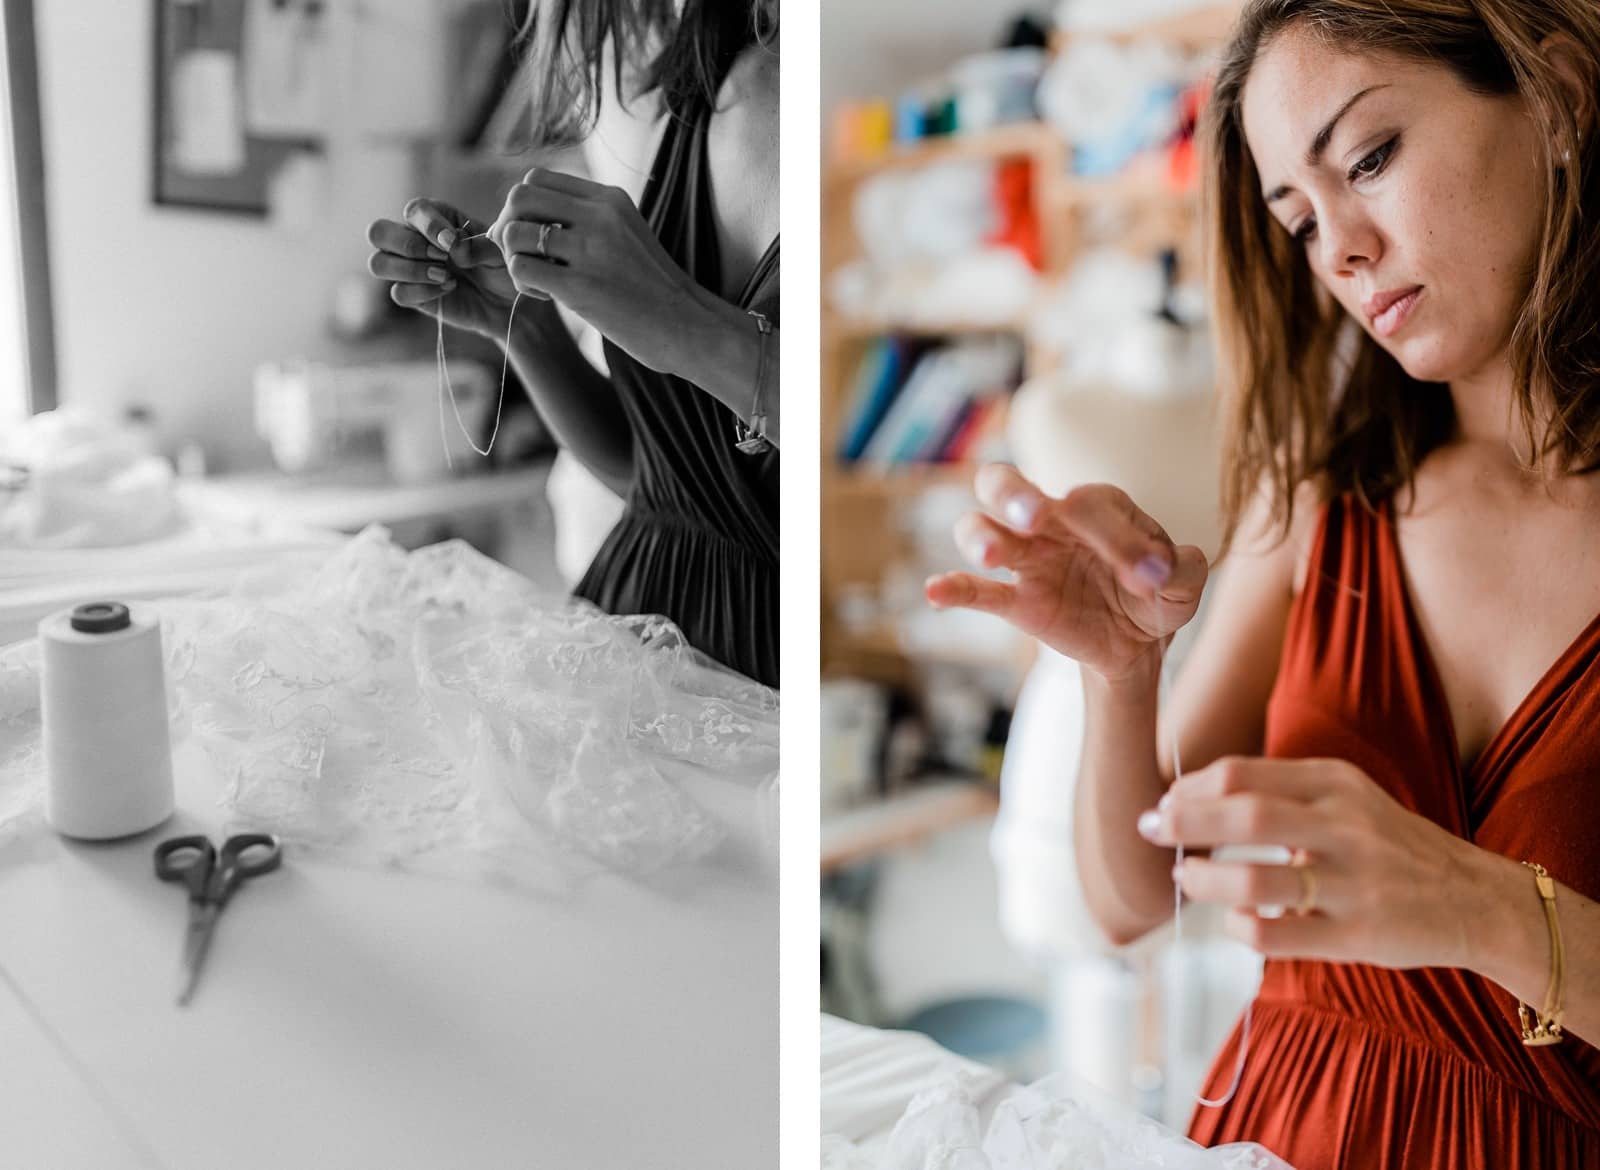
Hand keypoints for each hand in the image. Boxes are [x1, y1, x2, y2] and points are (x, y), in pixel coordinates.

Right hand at [366, 197, 533, 339]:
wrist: (506, 302)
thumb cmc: (501, 267)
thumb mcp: (499, 251)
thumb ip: (476, 245)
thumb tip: (451, 247)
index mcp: (433, 217)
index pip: (414, 210)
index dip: (429, 225)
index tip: (453, 243)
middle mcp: (412, 238)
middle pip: (378, 232)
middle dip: (407, 245)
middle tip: (441, 258)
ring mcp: (407, 267)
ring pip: (378, 264)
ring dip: (411, 271)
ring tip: (445, 276)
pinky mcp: (411, 294)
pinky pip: (398, 293)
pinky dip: (423, 293)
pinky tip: (447, 290)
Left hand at [489, 169, 711, 371]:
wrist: (690, 326)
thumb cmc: (655, 288)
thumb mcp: (627, 234)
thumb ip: (588, 219)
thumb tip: (531, 217)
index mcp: (609, 199)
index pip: (537, 178)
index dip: (522, 207)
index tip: (532, 235)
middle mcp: (599, 216)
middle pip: (519, 197)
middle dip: (506, 227)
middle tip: (521, 255)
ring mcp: (590, 250)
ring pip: (514, 233)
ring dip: (513, 258)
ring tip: (538, 279)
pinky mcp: (581, 286)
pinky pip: (522, 269)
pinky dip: (523, 283)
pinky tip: (547, 297)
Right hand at [924, 465, 1208, 682]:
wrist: (1137, 640)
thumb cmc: (1156, 593)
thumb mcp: (1185, 582)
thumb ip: (1183, 567)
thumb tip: (1158, 569)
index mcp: (1094, 505)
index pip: (1090, 504)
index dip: (1120, 538)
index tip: (1151, 577)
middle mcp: (1050, 522)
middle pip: (1007, 486)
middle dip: (1014, 494)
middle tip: (1032, 514)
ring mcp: (1027, 559)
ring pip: (981, 529)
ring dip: (980, 536)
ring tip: (990, 554)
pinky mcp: (1016, 600)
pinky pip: (977, 592)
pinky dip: (953, 589)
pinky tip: (936, 592)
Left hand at [1143, 756, 1490, 969]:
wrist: (1473, 898)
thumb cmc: (1386, 844)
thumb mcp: (1344, 797)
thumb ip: (1278, 791)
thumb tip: (1186, 798)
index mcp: (1334, 783)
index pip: (1242, 773)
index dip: (1189, 789)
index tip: (1162, 803)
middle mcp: (1345, 826)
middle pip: (1245, 814)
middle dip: (1184, 823)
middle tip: (1150, 831)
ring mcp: (1354, 883)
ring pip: (1256, 880)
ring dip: (1205, 881)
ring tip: (1185, 879)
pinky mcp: (1360, 936)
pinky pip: (1279, 935)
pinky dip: (1241, 928)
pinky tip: (1235, 922)